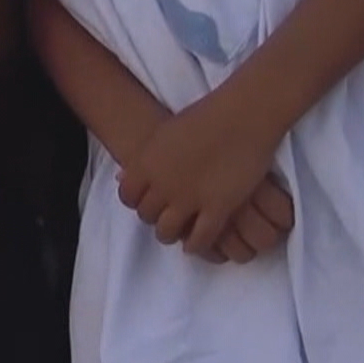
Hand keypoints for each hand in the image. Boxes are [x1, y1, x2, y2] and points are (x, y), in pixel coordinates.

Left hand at [117, 91, 284, 257]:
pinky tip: (198, 245)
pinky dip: (197, 246)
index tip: (147, 203)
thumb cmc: (204, 118)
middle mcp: (162, 186)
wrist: (242, 116)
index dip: (137, 202)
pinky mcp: (218, 208)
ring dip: (171, 235)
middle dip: (154, 219)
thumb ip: (143, 160)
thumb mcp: (161, 136)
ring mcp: (189, 199)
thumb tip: (122, 179)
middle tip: (165, 219)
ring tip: (179, 235)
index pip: (128, 198)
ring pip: (168, 232)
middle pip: (147, 216)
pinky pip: (201, 238)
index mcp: (145, 166)